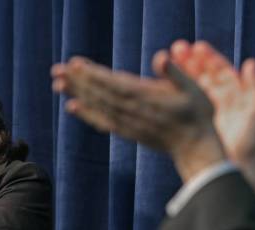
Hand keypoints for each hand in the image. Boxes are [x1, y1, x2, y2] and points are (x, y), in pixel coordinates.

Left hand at [51, 53, 226, 181]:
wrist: (195, 148)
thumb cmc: (198, 114)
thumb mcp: (193, 88)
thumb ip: (175, 72)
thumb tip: (159, 56)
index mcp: (146, 97)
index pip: (113, 83)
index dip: (93, 74)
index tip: (74, 64)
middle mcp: (132, 111)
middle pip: (99, 93)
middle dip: (77, 81)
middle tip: (55, 70)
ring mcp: (128, 123)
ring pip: (97, 106)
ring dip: (76, 94)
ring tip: (57, 84)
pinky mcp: (127, 132)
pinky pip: (102, 122)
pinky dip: (86, 114)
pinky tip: (72, 107)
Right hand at [169, 40, 254, 199]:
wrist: (235, 169)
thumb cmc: (249, 143)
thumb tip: (249, 63)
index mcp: (234, 96)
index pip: (220, 70)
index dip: (208, 58)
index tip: (197, 47)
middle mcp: (217, 102)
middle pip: (202, 75)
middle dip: (190, 61)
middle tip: (177, 48)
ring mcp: (203, 113)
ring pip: (190, 88)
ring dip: (179, 73)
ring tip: (166, 61)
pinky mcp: (192, 123)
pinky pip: (181, 104)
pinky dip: (172, 92)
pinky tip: (162, 83)